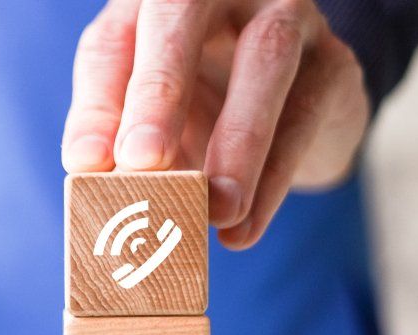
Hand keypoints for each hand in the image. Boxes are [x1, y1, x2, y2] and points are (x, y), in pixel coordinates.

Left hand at [62, 0, 369, 248]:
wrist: (295, 108)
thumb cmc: (201, 109)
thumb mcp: (150, 123)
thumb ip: (121, 139)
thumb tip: (92, 176)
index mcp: (152, 8)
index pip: (110, 45)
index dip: (96, 106)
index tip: (86, 165)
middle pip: (180, 15)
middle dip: (158, 93)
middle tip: (143, 161)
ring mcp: (282, 15)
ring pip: (265, 59)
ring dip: (237, 141)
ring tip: (215, 210)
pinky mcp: (332, 61)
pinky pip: (305, 114)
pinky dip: (272, 179)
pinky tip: (243, 229)